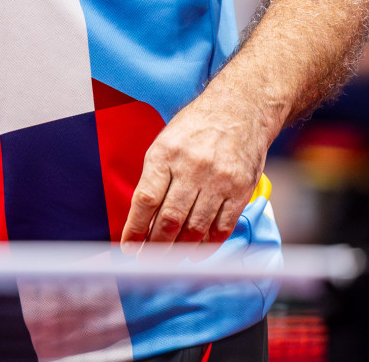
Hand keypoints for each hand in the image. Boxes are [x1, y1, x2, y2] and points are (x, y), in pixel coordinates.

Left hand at [119, 92, 268, 250]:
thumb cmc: (196, 128)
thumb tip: (141, 217)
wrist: (240, 109)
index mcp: (165, 154)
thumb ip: (155, 177)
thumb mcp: (165, 143)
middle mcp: (191, 168)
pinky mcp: (241, 189)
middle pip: (170, 218)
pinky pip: (223, 226)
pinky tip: (199, 249)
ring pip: (196, 227)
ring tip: (171, 258)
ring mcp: (218, 180)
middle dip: (156, 245)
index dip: (135, 229)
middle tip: (148, 260)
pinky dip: (209, 243)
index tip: (128, 248)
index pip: (145, 200)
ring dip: (181, 248)